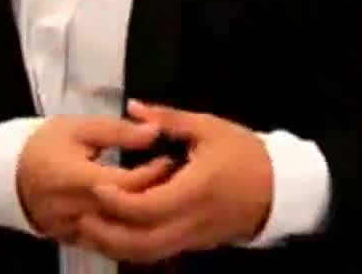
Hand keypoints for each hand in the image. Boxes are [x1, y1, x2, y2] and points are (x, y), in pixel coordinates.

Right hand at [15, 116, 175, 242]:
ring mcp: (73, 231)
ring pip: (119, 234)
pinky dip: (126, 231)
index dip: (153, 173)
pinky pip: (106, 243)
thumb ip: (118, 132)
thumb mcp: (79, 128)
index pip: (126, 185)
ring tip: (161, 196)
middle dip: (154, 197)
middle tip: (173, 180)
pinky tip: (140, 216)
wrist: (7, 172)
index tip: (168, 159)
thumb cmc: (46, 144)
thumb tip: (155, 132)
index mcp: (77, 180)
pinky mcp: (71, 241)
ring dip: (143, 218)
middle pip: (126, 213)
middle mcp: (76, 211)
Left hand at [75, 100, 272, 263]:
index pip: (146, 206)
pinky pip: (159, 252)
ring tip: (90, 228)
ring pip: (148, 253)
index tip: (94, 183)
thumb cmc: (244, 153)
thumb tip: (132, 107)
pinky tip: (116, 232)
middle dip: (107, 234)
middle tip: (80, 216)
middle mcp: (192, 220)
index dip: (116, 200)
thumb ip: (168, 119)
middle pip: (141, 242)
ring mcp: (194, 237)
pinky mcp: (195, 244)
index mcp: (195, 190)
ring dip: (116, 246)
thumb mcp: (208, 127)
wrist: (281, 187)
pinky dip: (133, 246)